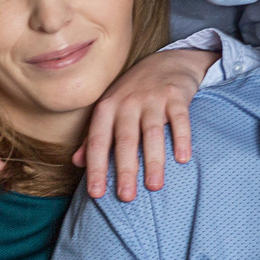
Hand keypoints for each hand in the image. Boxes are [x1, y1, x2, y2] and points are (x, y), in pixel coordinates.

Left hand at [77, 48, 215, 200]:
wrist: (165, 62)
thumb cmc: (132, 93)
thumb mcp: (109, 110)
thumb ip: (94, 137)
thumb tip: (77, 162)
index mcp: (107, 108)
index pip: (99, 141)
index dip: (97, 168)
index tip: (96, 193)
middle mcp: (127, 102)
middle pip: (125, 140)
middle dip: (125, 170)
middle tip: (126, 197)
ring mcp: (152, 98)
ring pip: (151, 132)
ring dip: (153, 160)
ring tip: (154, 186)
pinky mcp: (175, 95)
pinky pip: (179, 119)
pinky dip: (181, 138)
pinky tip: (182, 159)